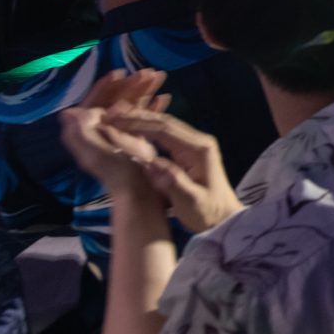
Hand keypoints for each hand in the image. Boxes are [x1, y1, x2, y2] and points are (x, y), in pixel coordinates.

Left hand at [56, 69, 168, 196]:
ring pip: (129, 107)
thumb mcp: (96, 153)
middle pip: (113, 102)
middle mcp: (102, 133)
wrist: (140, 195)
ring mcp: (120, 137)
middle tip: (148, 73)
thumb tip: (67, 112)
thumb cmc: (119, 173)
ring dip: (143, 91)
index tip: (119, 73)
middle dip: (129, 86)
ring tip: (159, 77)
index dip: (104, 88)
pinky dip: (152, 107)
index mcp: (89, 134)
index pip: (92, 104)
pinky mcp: (135, 142)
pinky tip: (165, 97)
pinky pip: (142, 118)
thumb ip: (81, 133)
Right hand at [100, 109, 244, 233]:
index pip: (165, 130)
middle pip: (165, 123)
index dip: (139, 125)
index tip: (114, 123)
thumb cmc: (207, 212)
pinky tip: (131, 129)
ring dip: (141, 121)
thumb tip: (150, 164)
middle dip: (137, 118)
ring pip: (164, 126)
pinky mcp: (189, 151)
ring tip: (116, 118)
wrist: (223, 218)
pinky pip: (165, 135)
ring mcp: (194, 145)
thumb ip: (173, 182)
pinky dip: (147, 130)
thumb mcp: (190, 201)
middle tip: (110, 116)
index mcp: (199, 149)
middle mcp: (198, 141)